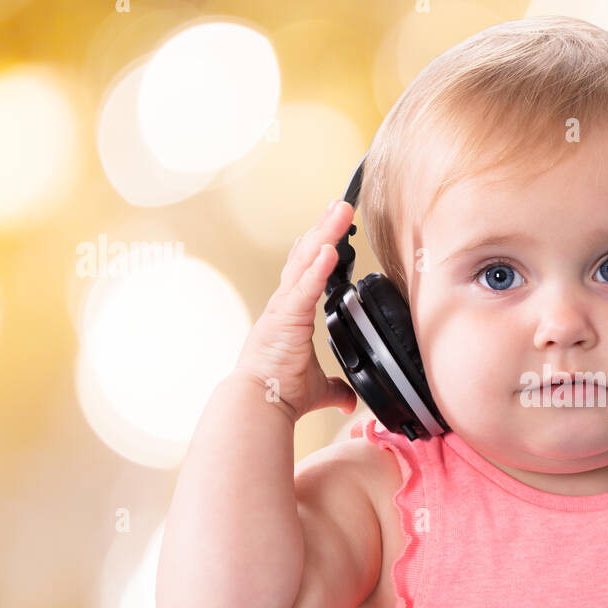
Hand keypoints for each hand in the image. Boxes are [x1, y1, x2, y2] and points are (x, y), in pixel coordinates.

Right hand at [234, 198, 358, 422]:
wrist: (259, 403)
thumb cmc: (279, 393)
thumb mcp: (317, 388)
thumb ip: (335, 390)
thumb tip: (348, 401)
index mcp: (289, 316)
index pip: (304, 274)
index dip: (317, 251)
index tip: (328, 233)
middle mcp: (284, 305)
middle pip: (306, 256)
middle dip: (325, 229)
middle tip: (341, 204)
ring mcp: (283, 308)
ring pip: (306, 261)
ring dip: (326, 234)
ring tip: (341, 209)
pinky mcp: (286, 317)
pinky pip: (305, 287)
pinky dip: (318, 267)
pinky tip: (331, 248)